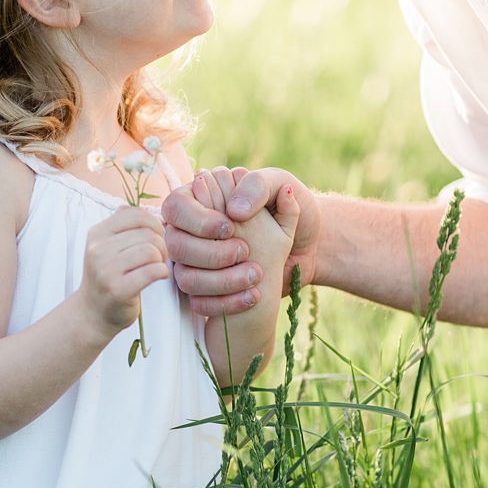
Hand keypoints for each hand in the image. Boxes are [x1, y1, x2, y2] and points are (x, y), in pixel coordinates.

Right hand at [79, 205, 169, 335]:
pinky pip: (153, 271)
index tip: (154, 238)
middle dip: (161, 245)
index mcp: (97, 233)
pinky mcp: (118, 289)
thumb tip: (147, 211)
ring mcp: (106, 270)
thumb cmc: (109, 277)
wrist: (93, 313)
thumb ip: (122, 226)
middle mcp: (98, 249)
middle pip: (147, 233)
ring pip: (151, 251)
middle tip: (157, 258)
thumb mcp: (107, 246)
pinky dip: (162, 272)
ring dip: (161, 259)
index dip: (153, 223)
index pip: (135, 213)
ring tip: (156, 267)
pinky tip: (157, 277)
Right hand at [162, 166, 319, 315]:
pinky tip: (253, 296)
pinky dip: (227, 302)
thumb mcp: (279, 185)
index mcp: (203, 199)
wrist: (312, 249)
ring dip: (221, 280)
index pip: (176, 207)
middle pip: (174, 244)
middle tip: (244, 251)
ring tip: (256, 274)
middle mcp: (193, 232)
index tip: (231, 228)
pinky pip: (200, 302)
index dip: (199, 220)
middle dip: (210, 252)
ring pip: (185, 277)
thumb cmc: (294, 210)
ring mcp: (198, 263)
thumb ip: (256, 186)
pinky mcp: (209, 289)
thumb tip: (233, 212)